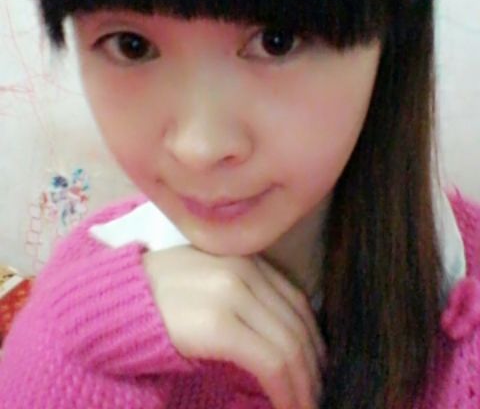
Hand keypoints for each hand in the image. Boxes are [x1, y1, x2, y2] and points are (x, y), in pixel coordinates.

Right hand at [142, 245, 327, 408]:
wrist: (111, 302)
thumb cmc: (157, 298)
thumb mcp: (208, 286)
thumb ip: (244, 297)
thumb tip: (282, 337)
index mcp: (243, 259)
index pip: (295, 300)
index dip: (313, 338)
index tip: (317, 366)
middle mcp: (242, 270)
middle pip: (296, 323)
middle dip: (313, 365)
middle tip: (318, 393)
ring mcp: (230, 294)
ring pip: (288, 344)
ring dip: (304, 383)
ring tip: (308, 406)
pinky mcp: (217, 324)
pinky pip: (269, 361)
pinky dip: (286, 389)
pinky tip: (289, 407)